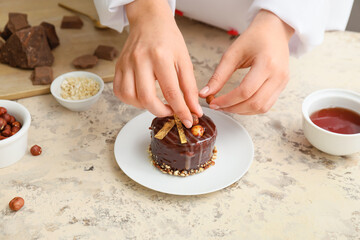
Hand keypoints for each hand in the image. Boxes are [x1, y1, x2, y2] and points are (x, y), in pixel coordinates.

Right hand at [113, 0, 201, 127]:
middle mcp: (140, 60)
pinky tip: (142, 97)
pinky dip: (131, 100)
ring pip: (130, 97)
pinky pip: (119, 92)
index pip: (171, 92)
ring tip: (156, 103)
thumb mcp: (184, 60)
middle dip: (161, 112)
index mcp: (160, 57)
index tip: (188, 120)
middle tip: (171, 112)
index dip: (181, 111)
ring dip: (145, 107)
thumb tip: (194, 109)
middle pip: (147, 98)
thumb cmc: (168, 38)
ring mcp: (126, 63)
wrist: (149, 21)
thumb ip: (189, 87)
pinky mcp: (118, 66)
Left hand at [199, 10, 293, 114]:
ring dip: (242, 111)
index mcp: (267, 63)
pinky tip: (239, 103)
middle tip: (218, 106)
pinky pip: (267, 105)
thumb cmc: (254, 37)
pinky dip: (251, 108)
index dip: (227, 101)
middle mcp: (278, 75)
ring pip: (262, 108)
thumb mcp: (232, 53)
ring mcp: (282, 82)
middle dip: (233, 108)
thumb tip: (205, 94)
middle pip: (255, 103)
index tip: (213, 103)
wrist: (274, 29)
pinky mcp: (282, 86)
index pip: (245, 91)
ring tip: (227, 106)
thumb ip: (218, 75)